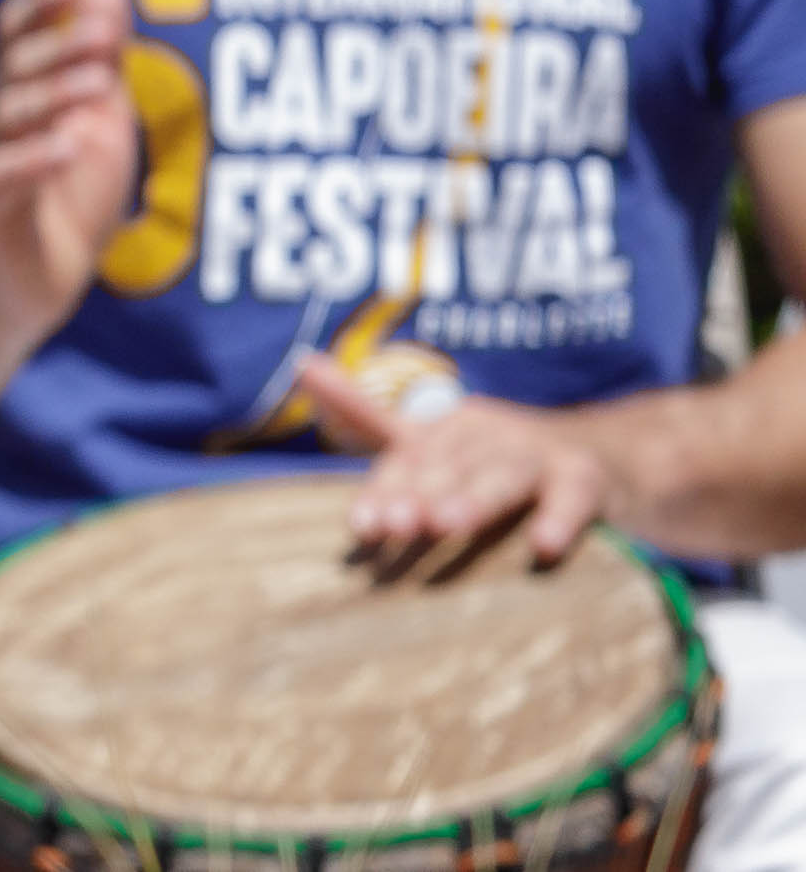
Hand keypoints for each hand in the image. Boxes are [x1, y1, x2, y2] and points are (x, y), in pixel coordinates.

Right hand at [0, 0, 145, 345]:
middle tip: (102, 33)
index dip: (38, 9)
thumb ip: (103, 59)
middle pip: (15, 72)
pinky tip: (69, 145)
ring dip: (54, 96)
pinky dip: (36, 160)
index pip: (15, 39)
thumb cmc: (66, 198)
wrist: (32, 286)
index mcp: (18, 97)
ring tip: (101, 82)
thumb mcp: (99, 120)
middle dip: (58, 48)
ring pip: (10, 119)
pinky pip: (5, 179)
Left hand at [312, 356, 621, 573]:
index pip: (404, 463)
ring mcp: (539, 454)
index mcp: (445, 429)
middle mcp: (487, 434)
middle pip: (448, 468)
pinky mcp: (588, 479)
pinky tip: (543, 548)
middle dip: (420, 494)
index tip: (363, 527)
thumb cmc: (498, 458)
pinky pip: (574, 498)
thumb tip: (300, 362)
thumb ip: (368, 414)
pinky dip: (560, 520)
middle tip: (398, 525)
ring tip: (446, 524)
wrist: (610, 459)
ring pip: (504, 477)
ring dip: (475, 498)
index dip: (384, 492)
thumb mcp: (434, 438)